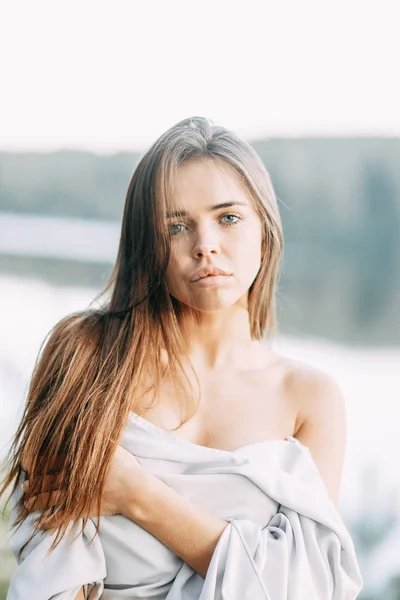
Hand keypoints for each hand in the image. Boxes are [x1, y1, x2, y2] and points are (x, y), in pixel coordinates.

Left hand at [22, 445, 145, 526]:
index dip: (41, 463)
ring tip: (27, 503)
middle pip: (48, 480)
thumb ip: (99, 437)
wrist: (133, 489)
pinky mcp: (80, 510)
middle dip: (35, 483)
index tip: (32, 465)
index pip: (53, 461)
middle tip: (25, 485)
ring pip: (50, 498)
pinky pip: (61, 518)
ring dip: (37, 501)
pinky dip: (50, 522)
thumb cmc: (125, 466)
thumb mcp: (113, 446)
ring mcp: (75, 496)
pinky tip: (41, 524)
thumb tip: (91, 425)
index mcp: (78, 463)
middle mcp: (72, 479)